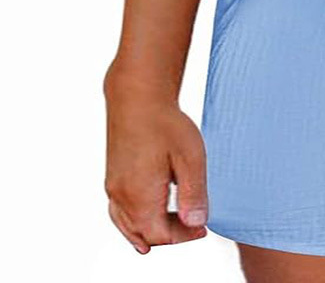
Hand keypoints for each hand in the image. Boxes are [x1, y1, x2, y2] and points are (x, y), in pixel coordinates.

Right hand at [103, 85, 207, 254]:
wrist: (137, 96)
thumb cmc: (166, 123)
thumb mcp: (190, 157)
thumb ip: (193, 193)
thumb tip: (196, 224)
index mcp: (140, 196)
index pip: (161, 235)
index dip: (184, 237)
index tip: (203, 228)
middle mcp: (122, 196)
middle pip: (144, 234)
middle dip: (170, 235)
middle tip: (194, 225)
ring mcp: (113, 187)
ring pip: (128, 226)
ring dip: (151, 230)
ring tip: (173, 229)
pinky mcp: (112, 176)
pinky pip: (119, 213)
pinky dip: (133, 222)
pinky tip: (143, 217)